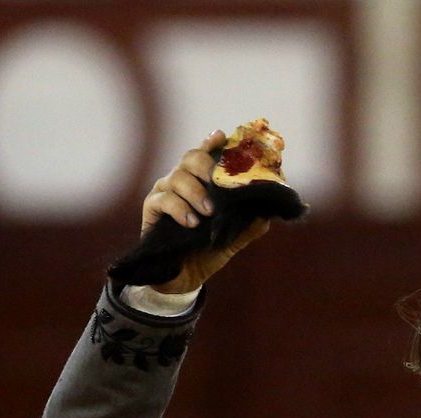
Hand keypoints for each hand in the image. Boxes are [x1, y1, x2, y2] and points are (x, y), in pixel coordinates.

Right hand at [139, 129, 272, 293]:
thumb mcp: (233, 238)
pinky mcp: (151, 209)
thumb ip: (249, 224)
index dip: (213, 143)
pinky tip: (192, 222)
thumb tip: (269, 212)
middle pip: (191, 158)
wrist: (184, 277)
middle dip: (206, 165)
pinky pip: (163, 199)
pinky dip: (179, 209)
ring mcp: (165, 192)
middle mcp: (182, 181)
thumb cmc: (208, 251)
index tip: (222, 136)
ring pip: (177, 176)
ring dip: (196, 191)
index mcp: (202, 182)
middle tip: (219, 182)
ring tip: (209, 212)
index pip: (207, 154)